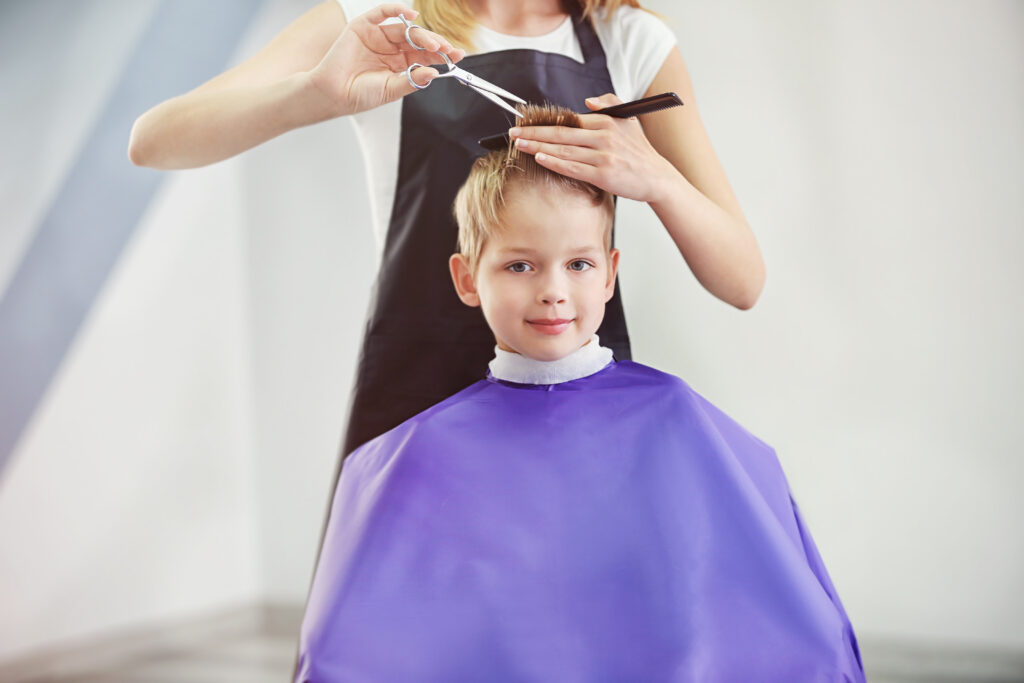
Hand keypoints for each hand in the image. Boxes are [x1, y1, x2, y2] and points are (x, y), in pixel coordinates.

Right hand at [309, 3, 464, 116]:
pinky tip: (412, 16)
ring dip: (422, 34)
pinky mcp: (364, 26)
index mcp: (401, 64)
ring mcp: (379, 36)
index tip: (457, 56)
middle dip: (436, 44)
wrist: (333, 93)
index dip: (441, 55)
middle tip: (449, 50)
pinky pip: (383, 13)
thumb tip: (434, 73)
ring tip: (434, 44)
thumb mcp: (392, 89)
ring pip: (406, 29)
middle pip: (419, 41)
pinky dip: (397, 10)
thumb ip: (412, 80)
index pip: (425, 56)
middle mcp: (392, 48)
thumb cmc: (360, 94)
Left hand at [508, 93, 677, 202]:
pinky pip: (573, 168)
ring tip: (518, 145)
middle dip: (533, 132)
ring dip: (537, 147)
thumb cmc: (640, 152)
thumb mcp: (629, 121)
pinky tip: (539, 159)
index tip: (525, 121)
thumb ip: (610, 105)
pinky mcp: (603, 174)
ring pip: (563, 150)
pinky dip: (554, 162)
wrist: (657, 177)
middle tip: (513, 132)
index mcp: (606, 122)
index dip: (545, 121)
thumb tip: (588, 101)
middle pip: (561, 133)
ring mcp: (602, 156)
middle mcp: (603, 137)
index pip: (569, 120)